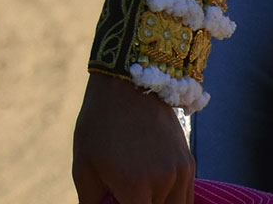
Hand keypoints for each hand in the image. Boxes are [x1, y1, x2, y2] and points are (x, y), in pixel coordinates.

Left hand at [72, 71, 193, 203]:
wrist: (128, 81)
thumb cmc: (99, 124)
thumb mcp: (84, 166)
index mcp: (134, 187)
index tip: (117, 203)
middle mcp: (163, 183)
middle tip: (124, 196)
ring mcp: (180, 174)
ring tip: (138, 193)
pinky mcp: (188, 164)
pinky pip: (185, 197)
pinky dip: (171, 201)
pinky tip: (152, 192)